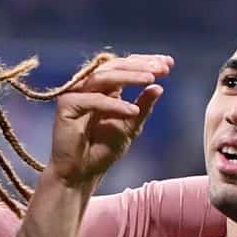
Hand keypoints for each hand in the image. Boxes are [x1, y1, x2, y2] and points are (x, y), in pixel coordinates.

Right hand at [46, 53, 168, 189]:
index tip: (169, 63)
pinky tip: (132, 111)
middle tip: (162, 69)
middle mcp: (89, 87)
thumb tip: (158, 87)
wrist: (81, 174)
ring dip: (129, 77)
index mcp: (105, 88)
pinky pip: (93, 100)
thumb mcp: (131, 127)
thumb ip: (143, 107)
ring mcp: (76, 94)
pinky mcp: (66, 106)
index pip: (125, 67)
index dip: (146, 62)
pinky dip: (114, 105)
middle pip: (115, 66)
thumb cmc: (102, 151)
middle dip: (140, 66)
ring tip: (150, 79)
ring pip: (103, 77)